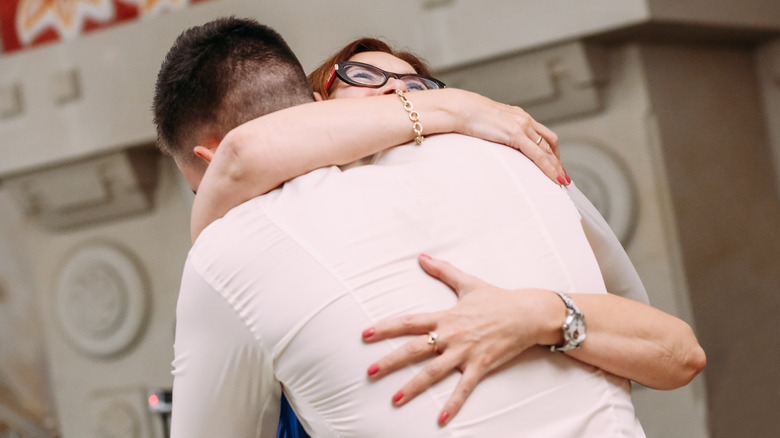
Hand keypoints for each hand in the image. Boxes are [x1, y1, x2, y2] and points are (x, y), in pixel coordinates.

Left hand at [361, 255, 561, 424]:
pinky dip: (453, 404)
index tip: (365, 334)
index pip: (409, 322)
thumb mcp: (467, 282)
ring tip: (395, 399)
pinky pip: (464, 388)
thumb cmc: (497, 299)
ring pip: (433, 372)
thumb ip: (442, 271)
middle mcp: (451, 336)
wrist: (527, 313)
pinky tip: (440, 419)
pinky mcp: (480, 366)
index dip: (386, 327)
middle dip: (390, 361)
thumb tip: (422, 257)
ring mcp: (465, 352)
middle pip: (414, 350)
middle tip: (369, 372)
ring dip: (413, 387)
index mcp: (445, 317)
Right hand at [451, 89, 568, 185]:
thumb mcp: (488, 124)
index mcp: (518, 116)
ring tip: (560, 180)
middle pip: (549, 141)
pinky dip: (548, 167)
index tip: (554, 162)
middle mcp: (524, 119)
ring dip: (556, 166)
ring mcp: (522, 126)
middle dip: (557, 160)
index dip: (550, 150)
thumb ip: (496, 132)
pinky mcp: (516, 134)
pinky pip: (538, 155)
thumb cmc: (467, 116)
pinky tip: (553, 177)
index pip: (541, 133)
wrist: (460, 108)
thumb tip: (495, 141)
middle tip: (560, 175)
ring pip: (547, 149)